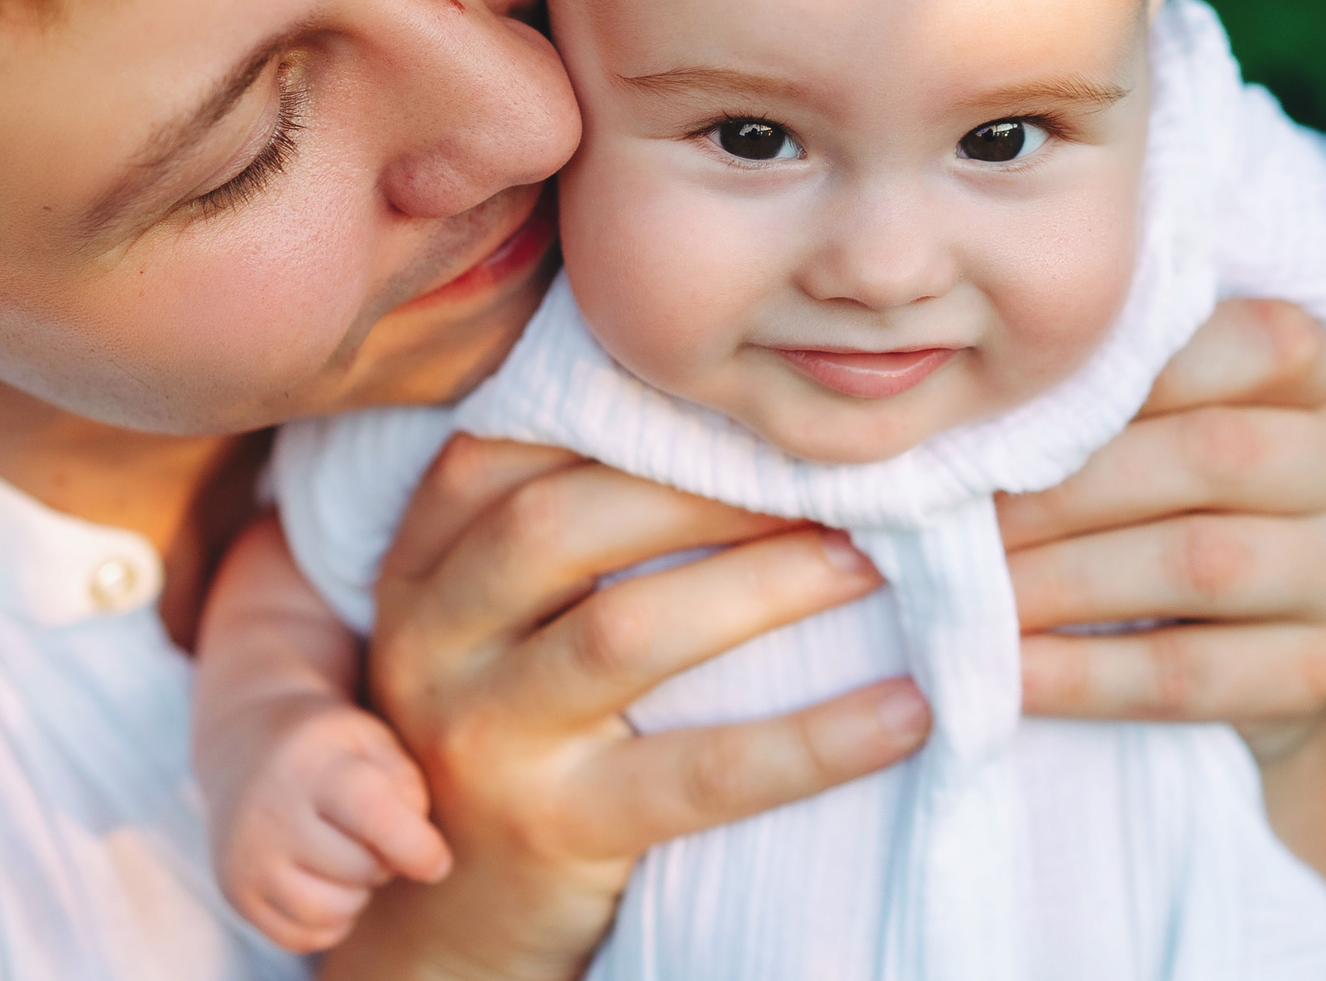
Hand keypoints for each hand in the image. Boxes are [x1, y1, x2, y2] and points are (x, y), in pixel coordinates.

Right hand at [209, 692, 450, 952]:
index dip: (416, 846)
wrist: (243, 747)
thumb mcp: (371, 740)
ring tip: (348, 857)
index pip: (372, 814)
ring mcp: (245, 857)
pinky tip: (327, 882)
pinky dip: (329, 921)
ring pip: (331, 911)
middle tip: (373, 835)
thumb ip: (408, 788)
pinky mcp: (236, 893)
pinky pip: (303, 937)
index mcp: (309, 763)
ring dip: (357, 893)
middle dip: (384, 860)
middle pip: (359, 868)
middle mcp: (268, 812)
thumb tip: (423, 859)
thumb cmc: (327, 747)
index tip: (439, 861)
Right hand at [325, 436, 930, 980]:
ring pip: (624, 633)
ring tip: (870, 563)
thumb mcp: (494, 627)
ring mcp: (484, 740)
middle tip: (824, 473)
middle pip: (557, 526)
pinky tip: (905, 713)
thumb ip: (555, 530)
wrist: (457, 925)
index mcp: (419, 573)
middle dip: (701, 485)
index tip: (730, 400)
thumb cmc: (517, 736)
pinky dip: (814, 741)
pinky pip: (700, 774)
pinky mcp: (553, 830)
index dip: (611, 415)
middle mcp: (430, 645)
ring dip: (762, 585)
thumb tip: (723, 418)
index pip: (496, 455)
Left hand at [996, 298, 1325, 754]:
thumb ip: (1105, 390)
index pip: (1237, 344)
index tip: (998, 410)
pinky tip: (1010, 669)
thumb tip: (964, 409)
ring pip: (1201, 562)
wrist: (1249, 643)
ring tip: (968, 586)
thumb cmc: (1171, 492)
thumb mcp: (1161, 420)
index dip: (1114, 374)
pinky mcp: (1323, 674)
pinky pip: (1191, 674)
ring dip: (1064, 578)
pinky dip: (1085, 673)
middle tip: (951, 508)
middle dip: (1064, 486)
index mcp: (1319, 371)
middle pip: (1209, 456)